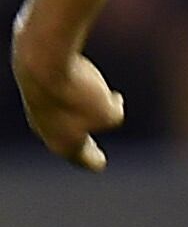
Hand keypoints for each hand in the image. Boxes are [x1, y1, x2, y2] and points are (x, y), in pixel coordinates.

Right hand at [13, 43, 124, 170]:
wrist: (43, 62)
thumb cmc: (77, 94)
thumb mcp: (109, 112)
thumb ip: (113, 115)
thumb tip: (112, 102)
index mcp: (65, 145)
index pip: (83, 159)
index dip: (93, 161)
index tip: (100, 165)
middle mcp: (46, 131)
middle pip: (69, 140)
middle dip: (83, 142)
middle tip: (90, 148)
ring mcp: (36, 109)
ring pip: (63, 114)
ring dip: (81, 111)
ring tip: (94, 103)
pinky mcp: (34, 87)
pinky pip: (58, 94)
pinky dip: (72, 91)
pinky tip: (82, 81)